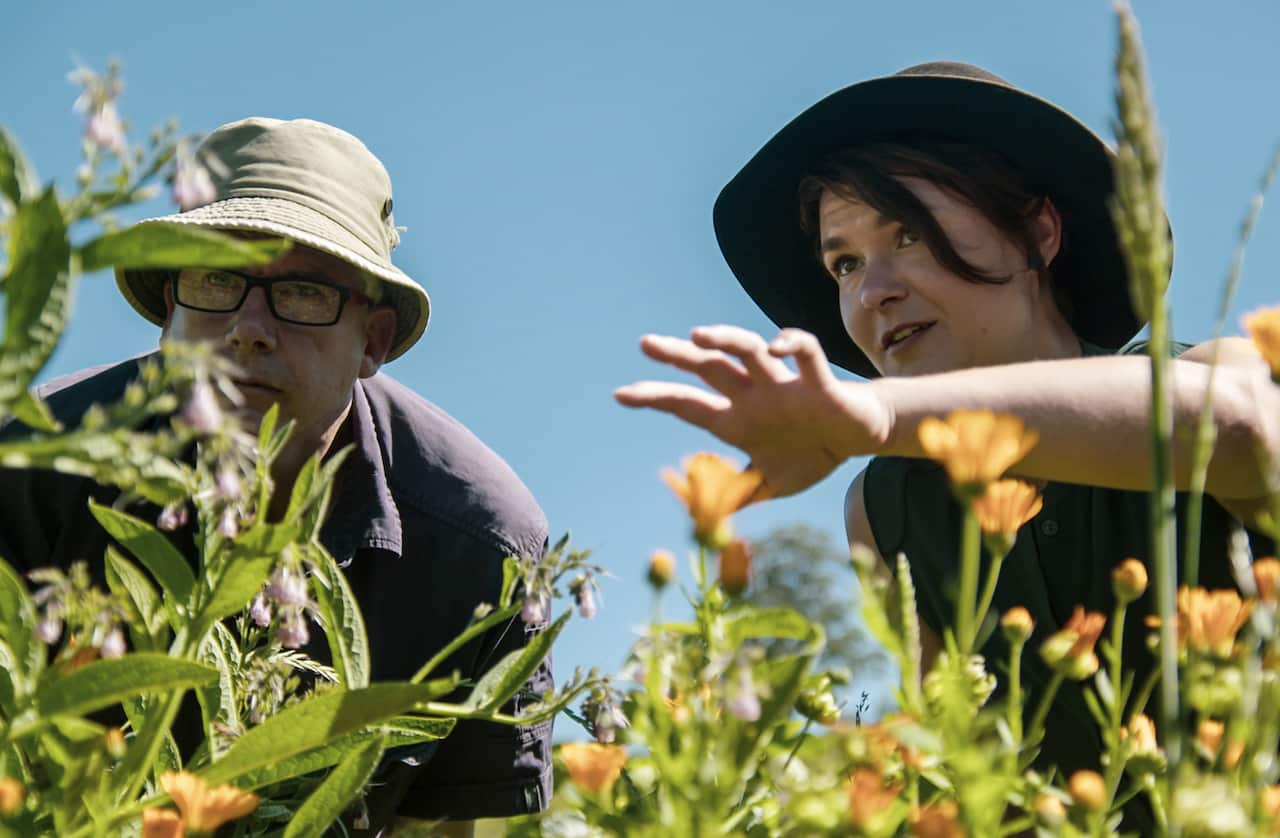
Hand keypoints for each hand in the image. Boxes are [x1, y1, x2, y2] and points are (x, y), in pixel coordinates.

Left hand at [614, 325, 890, 496]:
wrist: (860, 438)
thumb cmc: (812, 453)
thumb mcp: (771, 484)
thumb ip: (738, 496)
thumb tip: (704, 519)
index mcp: (737, 418)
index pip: (687, 404)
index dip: (655, 398)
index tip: (620, 395)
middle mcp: (754, 394)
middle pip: (709, 368)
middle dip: (678, 356)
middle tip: (646, 344)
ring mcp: (784, 385)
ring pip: (750, 352)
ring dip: (725, 341)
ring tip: (697, 335)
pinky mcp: (820, 383)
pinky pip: (806, 354)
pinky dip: (793, 345)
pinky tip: (776, 346)